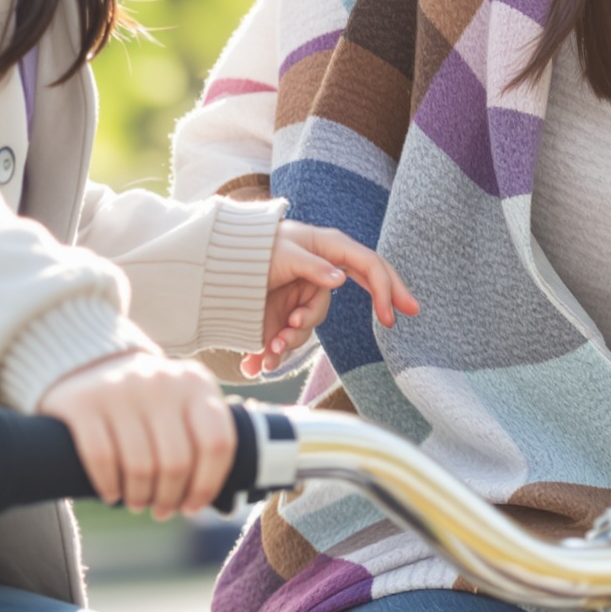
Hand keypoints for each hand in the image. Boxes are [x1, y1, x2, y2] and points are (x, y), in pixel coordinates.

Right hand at [38, 352, 235, 520]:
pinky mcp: (83, 402)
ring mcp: (121, 389)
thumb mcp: (184, 405)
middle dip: (169, 497)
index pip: (217, 443)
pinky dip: (109, 486)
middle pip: (176, 462)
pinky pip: (101, 458)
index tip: (193, 506)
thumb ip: (203, 437)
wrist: (93, 364)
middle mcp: (161, 382)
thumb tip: (225, 501)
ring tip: (138, 502)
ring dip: (140, 497)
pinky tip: (111, 493)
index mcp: (196, 384)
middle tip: (161, 509)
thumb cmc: (151, 402)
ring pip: (140, 466)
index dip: (207, 484)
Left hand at [241, 220, 419, 378]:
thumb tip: (341, 277)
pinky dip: (272, 352)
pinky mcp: (285, 314)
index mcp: (326, 248)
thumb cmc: (251, 248)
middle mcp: (321, 271)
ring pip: (312, 324)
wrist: (215, 267)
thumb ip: (312, 266)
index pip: (368, 264)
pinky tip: (253, 363)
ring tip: (269, 347)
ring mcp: (304, 294)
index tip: (391, 316)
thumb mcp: (283, 253)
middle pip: (360, 288)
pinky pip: (290, 338)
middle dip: (374, 305)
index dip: (386, 287)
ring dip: (290, 341)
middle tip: (394, 320)